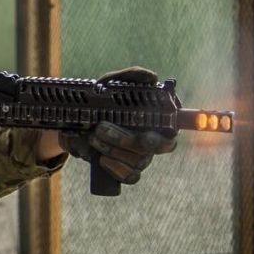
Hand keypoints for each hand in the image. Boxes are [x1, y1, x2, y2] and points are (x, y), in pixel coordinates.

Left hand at [58, 66, 176, 184]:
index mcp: (157, 118)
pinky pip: (131, 177)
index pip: (174, 126)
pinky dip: (115, 168)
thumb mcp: (111, 83)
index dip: (170, 130)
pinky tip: (101, 158)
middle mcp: (155, 139)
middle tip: (100, 128)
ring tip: (93, 136)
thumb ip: (132, 76)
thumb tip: (152, 77)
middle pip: (153, 147)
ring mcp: (143, 157)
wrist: (78, 125)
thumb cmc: (102, 101)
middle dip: (125, 139)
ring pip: (138, 160)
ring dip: (111, 149)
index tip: (149, 130)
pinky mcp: (130, 170)